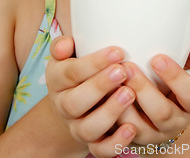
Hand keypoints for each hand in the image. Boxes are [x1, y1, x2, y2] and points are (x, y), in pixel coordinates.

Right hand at [46, 36, 136, 157]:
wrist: (73, 102)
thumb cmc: (77, 69)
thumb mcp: (67, 54)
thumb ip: (63, 45)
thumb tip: (66, 43)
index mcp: (57, 80)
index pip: (70, 73)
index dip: (93, 63)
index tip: (118, 51)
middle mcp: (64, 106)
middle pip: (75, 102)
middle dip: (100, 86)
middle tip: (122, 71)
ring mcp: (77, 127)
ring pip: (88, 129)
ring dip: (110, 112)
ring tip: (129, 94)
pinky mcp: (92, 144)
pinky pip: (101, 150)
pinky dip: (116, 143)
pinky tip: (132, 128)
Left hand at [118, 40, 189, 145]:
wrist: (155, 114)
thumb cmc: (169, 83)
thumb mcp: (184, 68)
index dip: (176, 77)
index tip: (157, 58)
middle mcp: (174, 123)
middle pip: (162, 112)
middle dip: (143, 89)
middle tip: (128, 67)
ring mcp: (152, 135)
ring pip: (138, 127)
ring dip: (122, 104)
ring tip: (112, 81)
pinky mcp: (131, 143)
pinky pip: (118, 139)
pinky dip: (110, 119)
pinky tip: (102, 98)